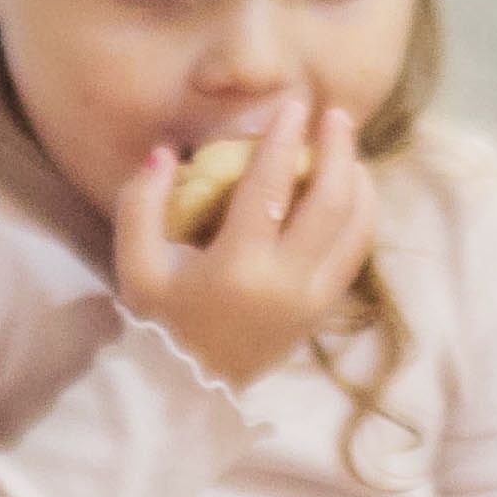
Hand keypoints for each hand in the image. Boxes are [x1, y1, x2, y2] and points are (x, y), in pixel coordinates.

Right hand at [112, 94, 378, 390]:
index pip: (270, 189)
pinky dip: (361, 216)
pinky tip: (353, 191)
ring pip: (355, 230)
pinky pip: (354, 255)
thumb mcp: (135, 267)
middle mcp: (285, 283)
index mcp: (237, 268)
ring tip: (349, 148)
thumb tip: (164, 151)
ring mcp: (311, 301)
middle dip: (338, 152)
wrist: (186, 391)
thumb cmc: (158, 323)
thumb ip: (142, 204)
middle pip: (330, 203)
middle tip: (336, 116)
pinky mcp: (321, 312)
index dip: (284, 141)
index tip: (294, 106)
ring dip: (358, 182)